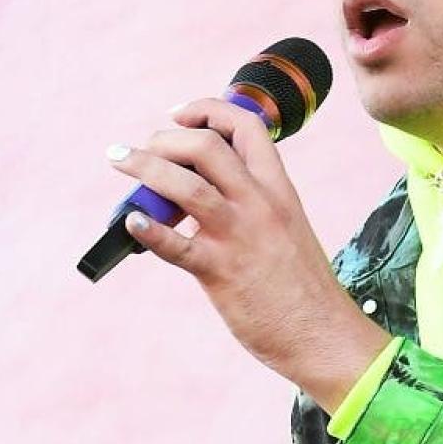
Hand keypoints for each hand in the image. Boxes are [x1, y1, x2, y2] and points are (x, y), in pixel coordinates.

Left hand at [106, 99, 390, 411]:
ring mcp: (239, 236)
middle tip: (143, 149)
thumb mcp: (286, 227)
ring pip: (186, 186)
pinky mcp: (221, 272)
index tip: (178, 114)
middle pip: (208, 146)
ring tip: (119, 162)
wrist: (323, 333)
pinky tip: (131, 222)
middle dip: (165, 138)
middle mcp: (260, 204)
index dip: (207, 110)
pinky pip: (177, 246)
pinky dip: (148, 231)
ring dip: (144, 169)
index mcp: (279, 189)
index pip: (247, 126)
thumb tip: (201, 190)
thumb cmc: (302, 286)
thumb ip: (252, 203)